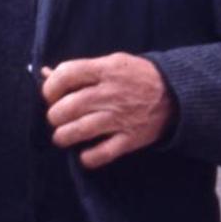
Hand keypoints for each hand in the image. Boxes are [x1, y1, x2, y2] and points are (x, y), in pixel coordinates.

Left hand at [40, 53, 174, 169]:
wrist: (175, 94)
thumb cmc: (136, 76)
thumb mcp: (110, 63)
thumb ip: (79, 70)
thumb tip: (45, 73)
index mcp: (104, 70)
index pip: (66, 75)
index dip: (50, 87)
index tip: (49, 95)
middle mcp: (110, 94)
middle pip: (69, 106)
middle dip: (54, 115)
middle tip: (56, 118)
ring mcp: (120, 118)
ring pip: (80, 130)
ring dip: (63, 136)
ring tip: (62, 136)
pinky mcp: (130, 139)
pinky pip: (103, 153)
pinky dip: (89, 158)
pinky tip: (84, 154)